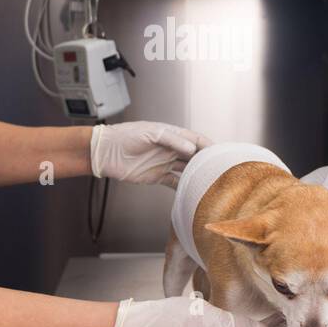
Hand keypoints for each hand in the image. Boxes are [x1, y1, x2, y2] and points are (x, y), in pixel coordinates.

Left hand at [90, 121, 210, 187]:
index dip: (209, 146)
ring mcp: (165, 163)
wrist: (106, 152)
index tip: (221, 154)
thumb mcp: (150, 134)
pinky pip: (175, 182)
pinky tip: (192, 193)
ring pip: (187, 170)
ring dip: (197, 176)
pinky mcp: (157, 176)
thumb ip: (172, 140)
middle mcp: (171, 149)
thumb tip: (192, 148)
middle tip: (220, 171)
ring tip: (209, 183)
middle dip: (206, 163)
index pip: (196, 139)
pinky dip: (184, 188)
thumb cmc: (125, 136)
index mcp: (172, 135)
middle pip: (194, 156)